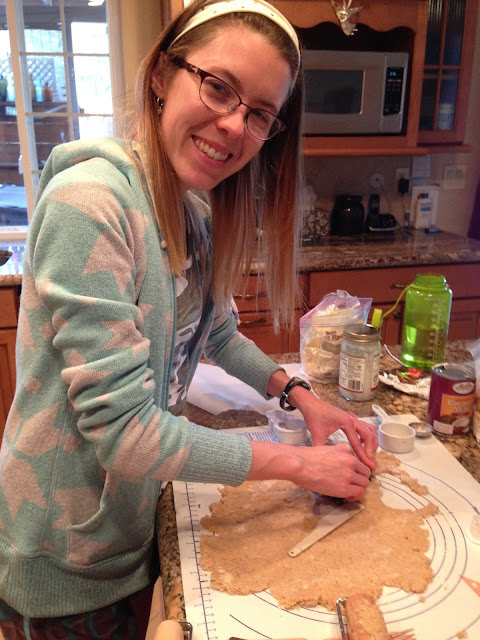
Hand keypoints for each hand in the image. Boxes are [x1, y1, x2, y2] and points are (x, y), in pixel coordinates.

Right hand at [248, 440, 370, 499]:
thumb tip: (338, 464)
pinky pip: (358, 492)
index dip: (356, 470)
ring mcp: (349, 474)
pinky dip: (355, 496)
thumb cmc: (306, 458)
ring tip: (350, 492)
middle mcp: (350, 461)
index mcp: (345, 450)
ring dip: (358, 488)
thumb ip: (337, 454)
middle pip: (366, 472)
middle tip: (352, 484)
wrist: (300, 465)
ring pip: (364, 483)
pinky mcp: (344, 487)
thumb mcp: (326, 448)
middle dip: (360, 479)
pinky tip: (348, 497)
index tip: (351, 475)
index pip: (359, 461)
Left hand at [296, 393, 377, 469]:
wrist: (311, 404)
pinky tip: (363, 444)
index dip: (364, 456)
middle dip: (372, 451)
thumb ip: (322, 450)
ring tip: (370, 455)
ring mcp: (353, 418)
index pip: (358, 443)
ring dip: (372, 443)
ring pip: (370, 430)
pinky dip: (368, 436)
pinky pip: (365, 427)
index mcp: (346, 422)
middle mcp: (352, 419)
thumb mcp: (317, 435)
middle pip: (369, 436)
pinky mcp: (351, 418)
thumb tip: (324, 463)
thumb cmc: (314, 416)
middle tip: (372, 463)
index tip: (369, 466)